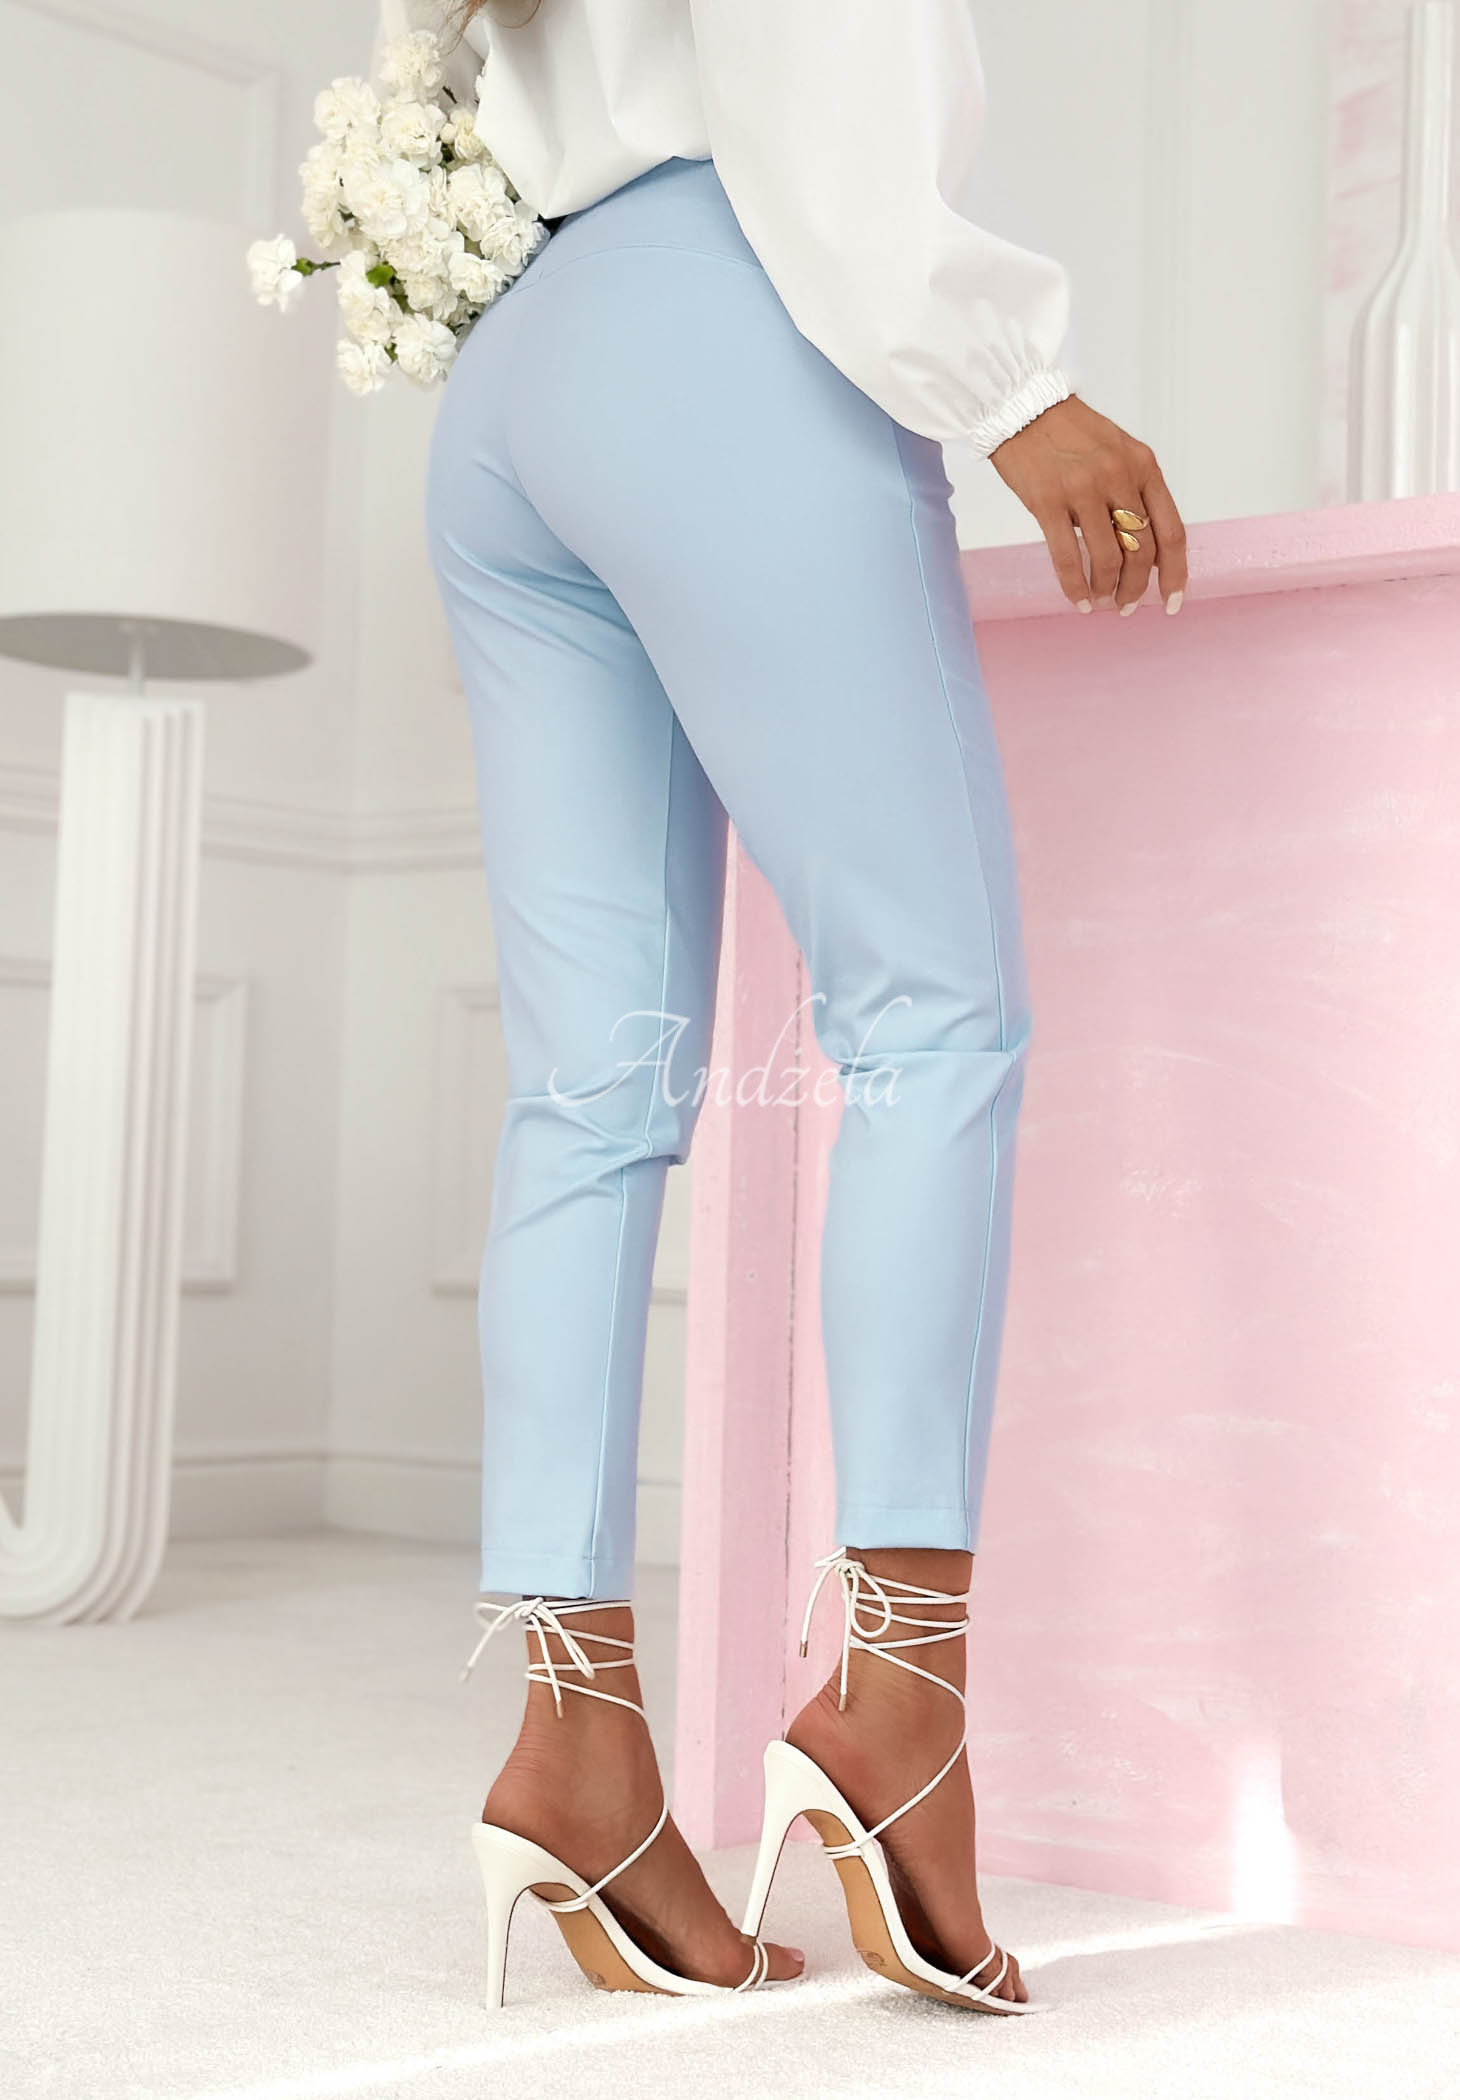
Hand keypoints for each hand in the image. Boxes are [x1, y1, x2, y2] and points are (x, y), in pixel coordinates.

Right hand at [990, 395, 1186, 616]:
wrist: (1023, 408)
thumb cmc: (1069, 433)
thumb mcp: (1117, 452)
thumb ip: (1133, 491)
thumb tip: (1139, 547)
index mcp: (1144, 466)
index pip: (1171, 531)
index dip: (1175, 573)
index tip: (1170, 601)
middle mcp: (1119, 477)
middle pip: (1141, 551)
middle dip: (1135, 588)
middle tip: (1125, 606)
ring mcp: (1084, 489)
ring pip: (1109, 558)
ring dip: (1106, 589)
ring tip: (1100, 601)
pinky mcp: (1048, 501)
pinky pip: (1068, 558)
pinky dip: (1075, 587)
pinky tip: (1078, 600)